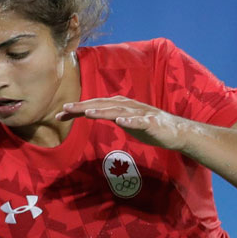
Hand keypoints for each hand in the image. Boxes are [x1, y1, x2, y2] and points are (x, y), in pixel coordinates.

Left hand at [56, 96, 193, 150]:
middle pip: (102, 104)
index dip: (77, 109)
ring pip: (118, 111)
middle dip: (83, 107)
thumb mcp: (126, 121)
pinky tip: (120, 121)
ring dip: (103, 111)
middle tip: (64, 109)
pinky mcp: (151, 123)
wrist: (176, 132)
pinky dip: (129, 121)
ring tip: (87, 114)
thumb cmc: (150, 127)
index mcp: (120, 105)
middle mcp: (128, 106)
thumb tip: (92, 113)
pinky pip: (139, 121)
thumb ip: (111, 116)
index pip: (95, 105)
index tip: (60, 115)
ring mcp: (140, 114)